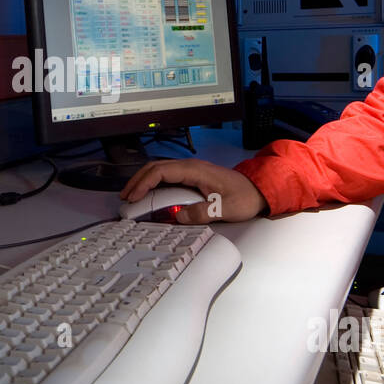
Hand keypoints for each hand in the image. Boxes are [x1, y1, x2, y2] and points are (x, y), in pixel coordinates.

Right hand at [119, 159, 268, 223]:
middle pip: (155, 167)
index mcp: (195, 170)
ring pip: (160, 170)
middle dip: (137, 181)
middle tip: (125, 197)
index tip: (133, 197)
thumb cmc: (245, 197)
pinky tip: (148, 195)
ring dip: (143, 181)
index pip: (161, 172)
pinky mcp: (192, 177)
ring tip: (131, 196)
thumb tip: (179, 217)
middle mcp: (190, 167)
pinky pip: (167, 177)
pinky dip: (153, 184)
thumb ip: (201, 213)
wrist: (259, 190)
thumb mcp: (225, 209)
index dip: (144, 183)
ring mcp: (191, 171)